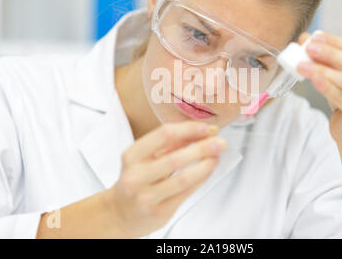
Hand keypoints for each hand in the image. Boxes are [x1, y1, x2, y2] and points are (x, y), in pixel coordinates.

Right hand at [106, 121, 226, 237]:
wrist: (120, 213)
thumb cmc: (137, 180)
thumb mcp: (146, 158)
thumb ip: (171, 144)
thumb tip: (202, 132)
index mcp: (132, 156)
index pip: (164, 135)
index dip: (189, 129)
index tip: (207, 128)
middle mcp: (136, 176)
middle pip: (175, 158)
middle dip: (202, 148)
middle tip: (220, 142)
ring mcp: (146, 196)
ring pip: (183, 178)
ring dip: (205, 165)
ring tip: (217, 156)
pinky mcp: (159, 212)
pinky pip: (186, 192)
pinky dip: (201, 179)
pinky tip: (208, 170)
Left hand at [297, 33, 341, 145]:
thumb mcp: (339, 73)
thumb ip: (325, 55)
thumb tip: (305, 38)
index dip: (337, 41)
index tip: (315, 38)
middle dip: (330, 54)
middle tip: (308, 48)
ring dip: (323, 70)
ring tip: (302, 65)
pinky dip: (325, 87)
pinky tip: (312, 79)